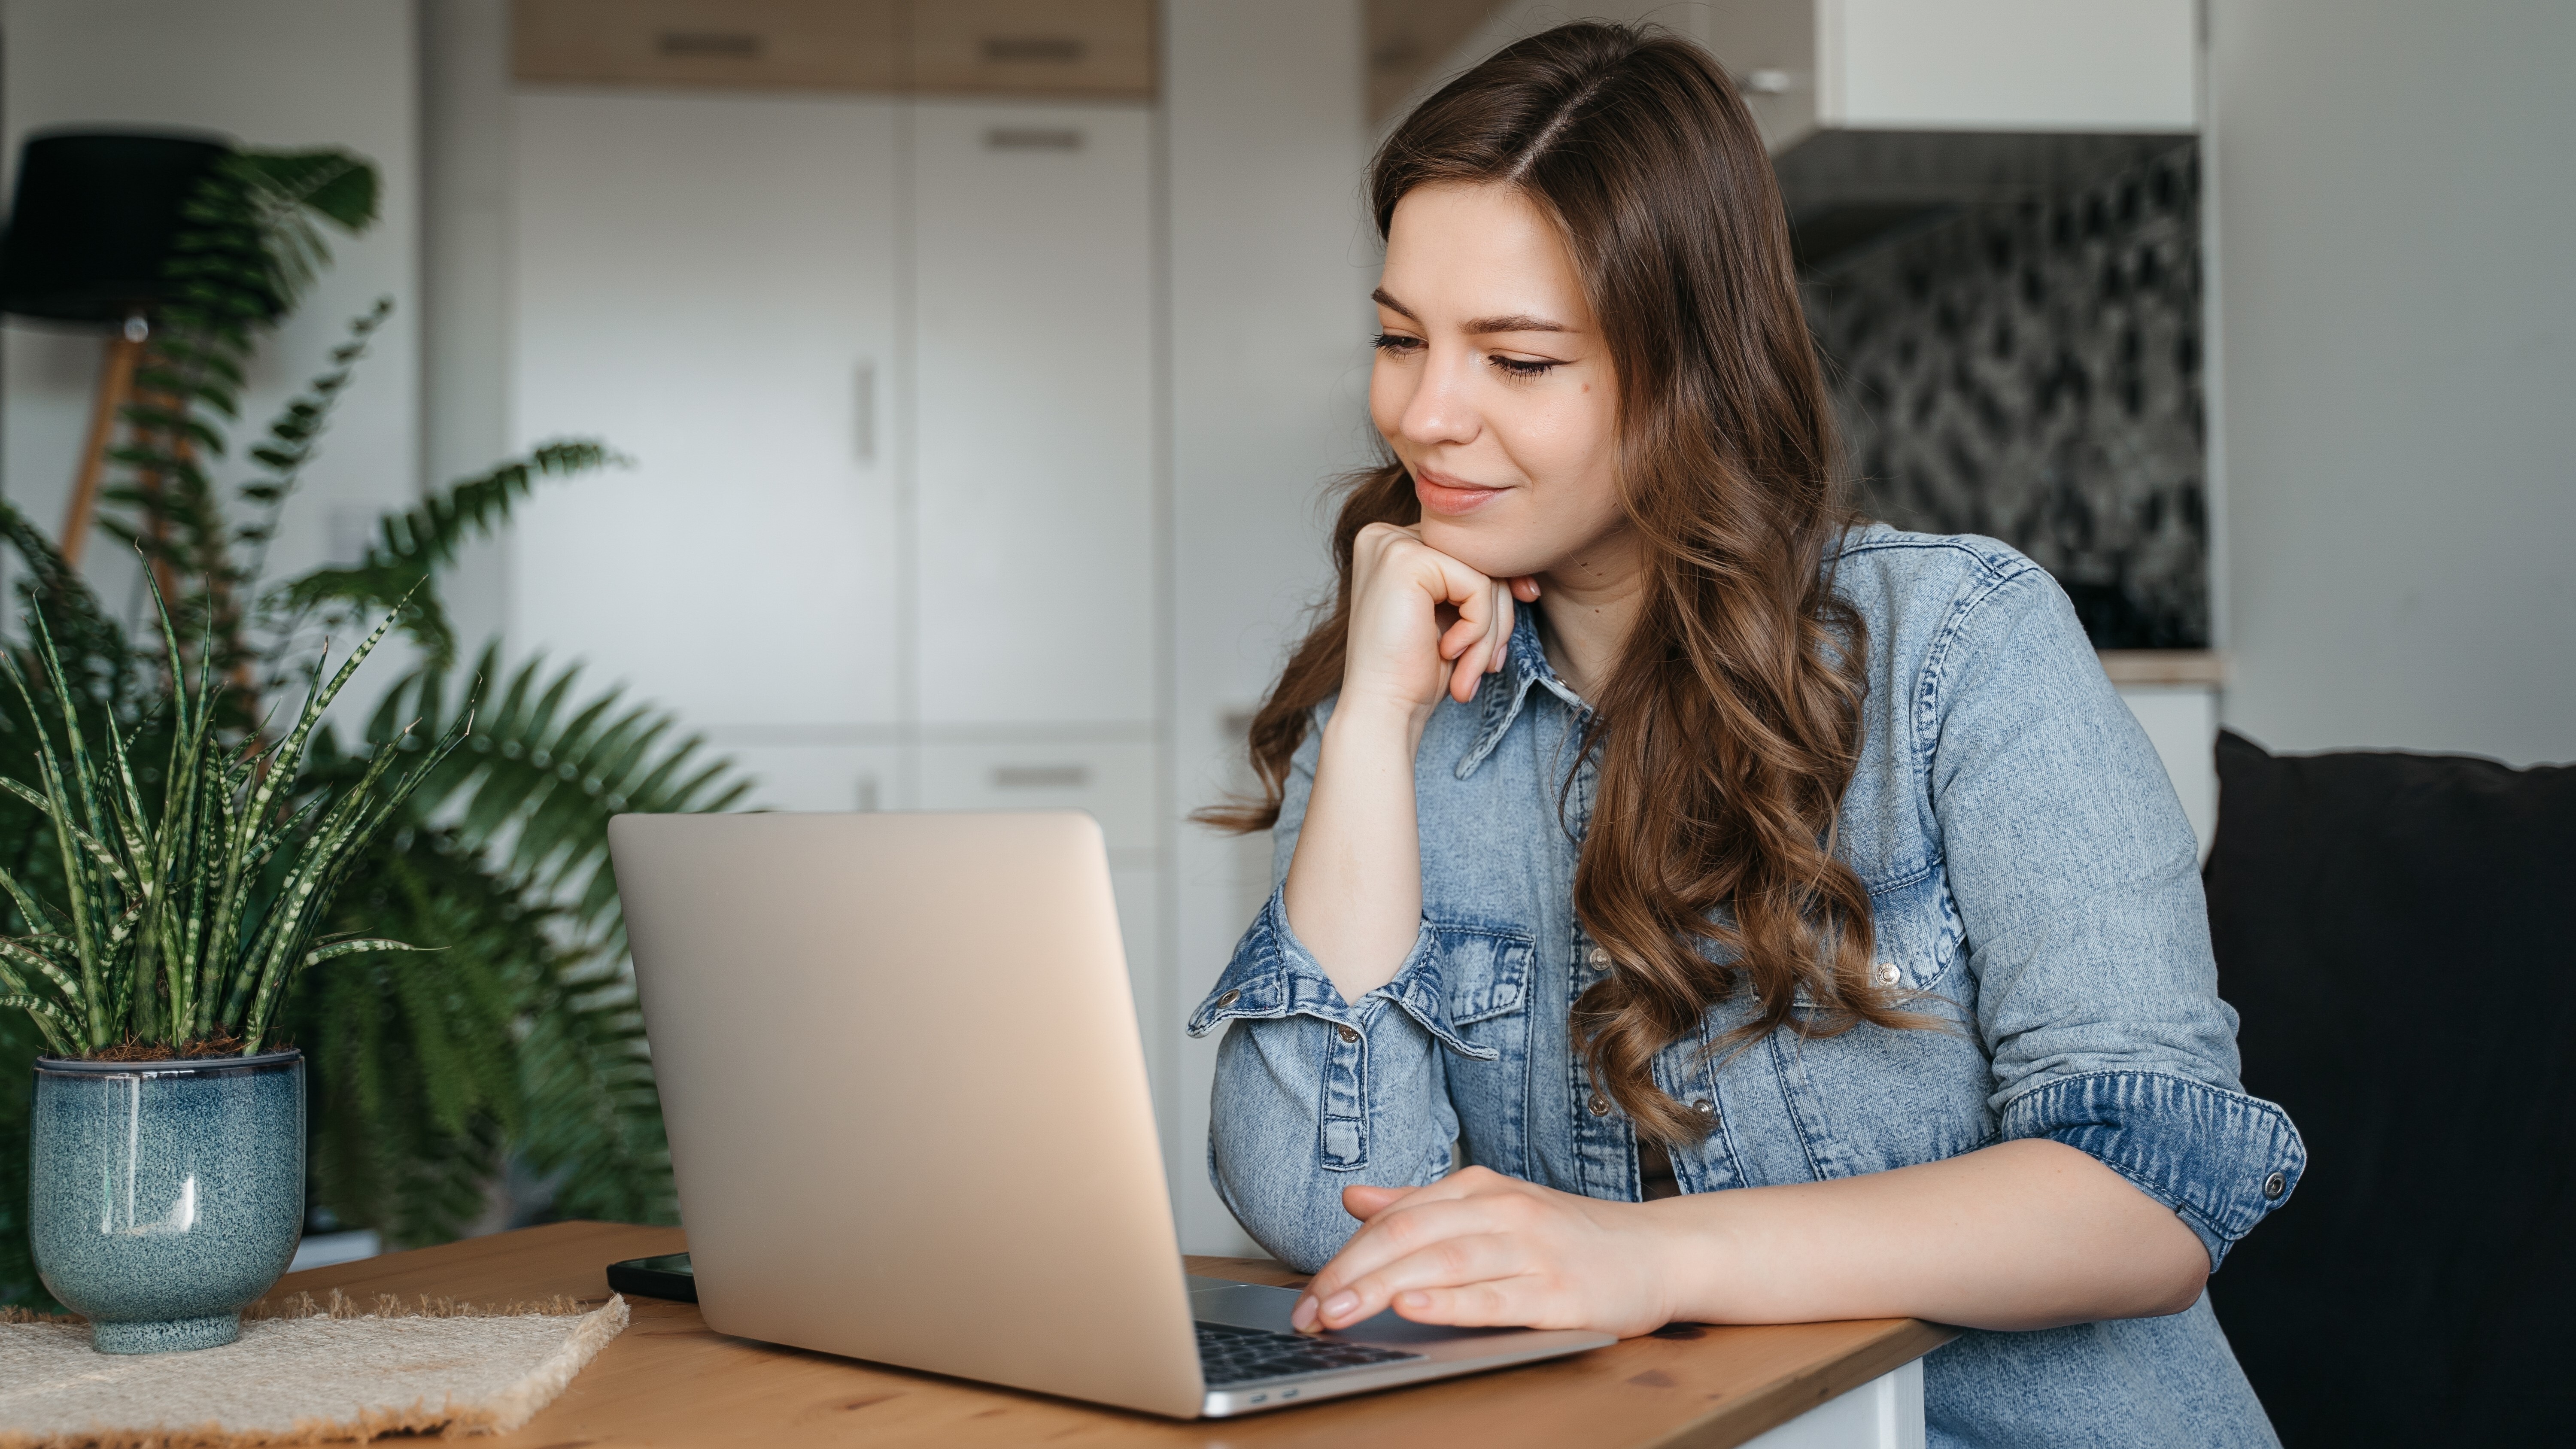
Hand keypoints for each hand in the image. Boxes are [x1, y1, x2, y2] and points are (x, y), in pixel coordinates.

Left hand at [1289, 1166, 1683, 1338]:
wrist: (1658, 1251)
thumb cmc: (1569, 1236)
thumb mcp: (1492, 1208)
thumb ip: (1420, 1205)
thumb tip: (1354, 1200)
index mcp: (1478, 1189)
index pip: (1394, 1220)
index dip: (1343, 1257)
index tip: (1306, 1295)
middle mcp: (1502, 1211)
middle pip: (1409, 1238)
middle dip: (1350, 1277)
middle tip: (1309, 1312)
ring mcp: (1532, 1249)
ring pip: (1444, 1263)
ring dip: (1384, 1289)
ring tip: (1340, 1312)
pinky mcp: (1560, 1291)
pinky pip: (1497, 1296)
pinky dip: (1453, 1302)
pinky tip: (1415, 1308)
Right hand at [1340, 523, 1540, 724]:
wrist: (1381, 711)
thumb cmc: (1413, 673)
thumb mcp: (1450, 618)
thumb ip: (1474, 585)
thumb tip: (1528, 578)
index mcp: (1391, 544)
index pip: (1466, 553)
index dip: (1497, 593)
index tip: (1504, 638)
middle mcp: (1386, 536)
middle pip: (1477, 558)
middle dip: (1498, 616)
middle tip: (1489, 665)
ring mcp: (1392, 544)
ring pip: (1483, 573)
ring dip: (1490, 632)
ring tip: (1472, 671)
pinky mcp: (1406, 561)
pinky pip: (1477, 586)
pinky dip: (1478, 629)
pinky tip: (1449, 654)